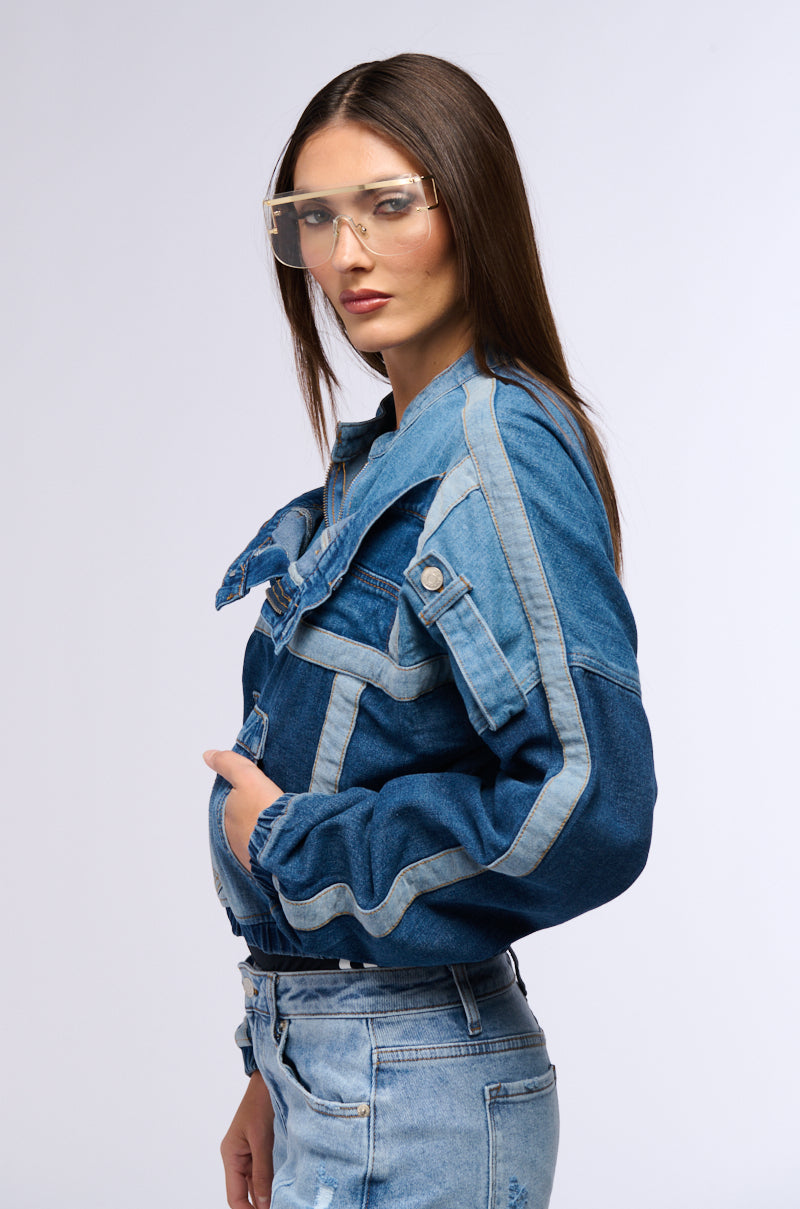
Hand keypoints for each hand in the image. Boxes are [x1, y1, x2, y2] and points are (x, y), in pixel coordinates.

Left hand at [204, 749, 283, 868]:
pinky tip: (283, 838)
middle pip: (241, 820)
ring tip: (280, 822)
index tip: (260, 789)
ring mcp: (245, 856)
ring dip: (262, 831)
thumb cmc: (265, 809)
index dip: (245, 793)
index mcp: (223, 817)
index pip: (230, 802)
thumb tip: (208, 755)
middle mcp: (229, 840)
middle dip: (252, 814)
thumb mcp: (247, 777)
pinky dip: (271, 845)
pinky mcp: (262, 868)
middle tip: (272, 804)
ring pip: (253, 837)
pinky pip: (265, 853)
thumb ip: (228, 763)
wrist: (287, 844)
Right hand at [220, 1070, 274, 1207]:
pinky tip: (285, 1187)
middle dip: (260, 1206)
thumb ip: (262, 1172)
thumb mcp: (262, 1139)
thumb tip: (263, 1203)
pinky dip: (273, 1181)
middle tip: (280, 1207)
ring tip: (284, 1202)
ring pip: (256, 1184)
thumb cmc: (262, 1102)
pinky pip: (264, 1171)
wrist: (270, 1078)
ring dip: (268, 1195)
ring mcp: (249, 1152)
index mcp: (230, 1155)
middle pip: (245, 1193)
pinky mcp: (261, 1147)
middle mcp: (237, 1157)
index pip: (235, 1197)